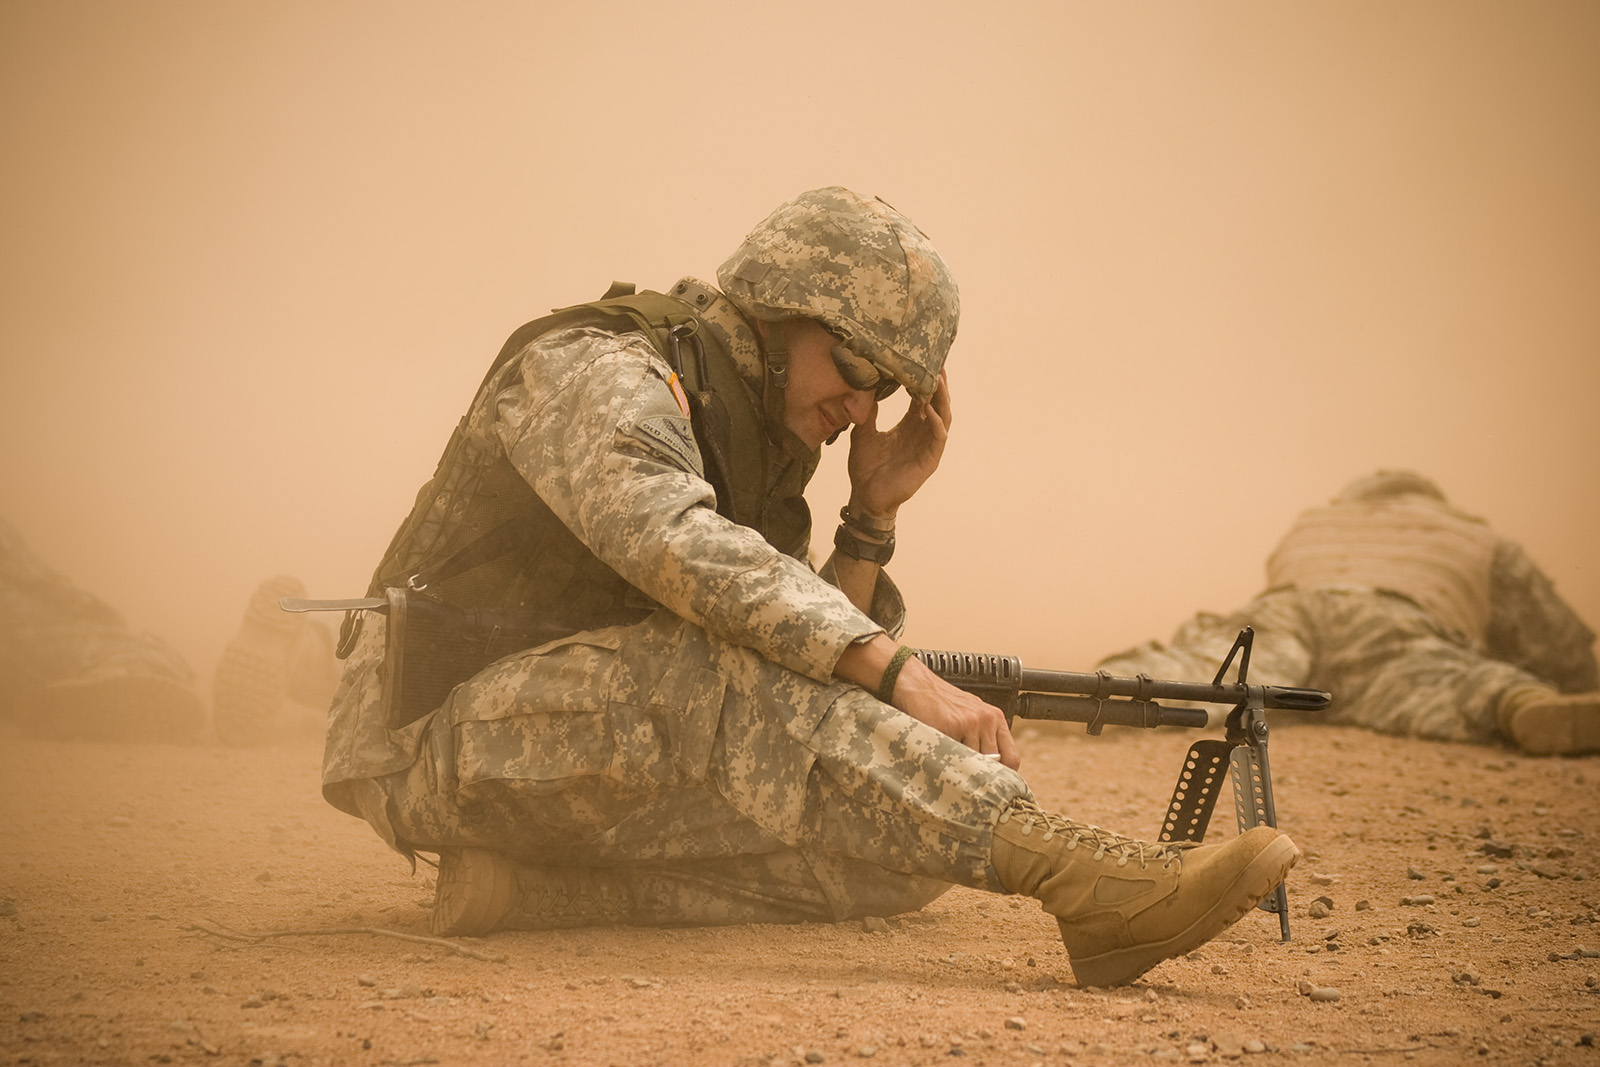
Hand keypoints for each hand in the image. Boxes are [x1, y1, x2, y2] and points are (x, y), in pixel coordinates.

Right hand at [835, 633, 1019, 769]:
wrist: (916, 684)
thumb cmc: (940, 703)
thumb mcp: (970, 715)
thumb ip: (983, 737)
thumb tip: (990, 771)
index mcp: (995, 718)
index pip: (1012, 758)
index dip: (1003, 776)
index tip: (992, 786)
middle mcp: (986, 720)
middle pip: (994, 764)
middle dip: (981, 775)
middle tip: (968, 782)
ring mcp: (969, 723)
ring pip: (974, 763)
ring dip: (962, 769)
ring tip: (949, 767)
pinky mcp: (950, 727)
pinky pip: (953, 756)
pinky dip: (946, 762)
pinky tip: (938, 757)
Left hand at [845, 367, 952, 519]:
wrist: (865, 496)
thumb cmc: (865, 468)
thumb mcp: (863, 433)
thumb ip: (868, 412)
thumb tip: (866, 387)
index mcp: (908, 426)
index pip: (921, 399)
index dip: (924, 382)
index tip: (922, 363)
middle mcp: (921, 434)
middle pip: (937, 403)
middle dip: (938, 385)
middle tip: (937, 364)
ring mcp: (927, 447)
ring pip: (943, 417)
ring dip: (941, 399)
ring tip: (938, 381)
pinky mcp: (929, 461)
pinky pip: (938, 439)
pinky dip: (936, 423)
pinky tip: (928, 409)